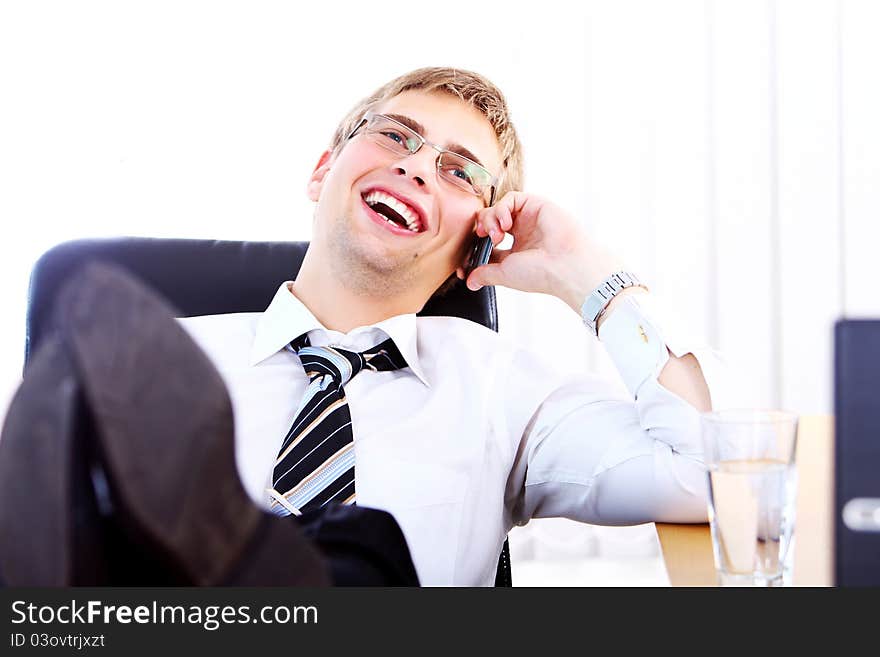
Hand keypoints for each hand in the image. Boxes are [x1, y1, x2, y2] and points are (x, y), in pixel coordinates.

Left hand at [457, 192, 625, 314]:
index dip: (473, 250)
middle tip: (484, 241)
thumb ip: (485, 274)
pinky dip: (502, 208)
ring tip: (497, 235)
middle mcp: (521, 234)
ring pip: (497, 208)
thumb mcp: (505, 275)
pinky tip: (506, 224)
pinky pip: (511, 198)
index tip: (463, 264)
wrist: (565, 266)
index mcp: (515, 251)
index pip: (487, 245)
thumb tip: (470, 282)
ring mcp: (528, 219)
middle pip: (489, 222)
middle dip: (480, 230)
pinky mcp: (535, 205)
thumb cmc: (540, 274)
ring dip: (490, 220)